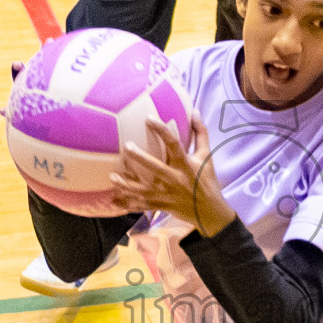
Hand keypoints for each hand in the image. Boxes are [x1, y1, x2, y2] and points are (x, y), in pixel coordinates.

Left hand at [110, 114, 235, 235]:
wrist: (210, 212)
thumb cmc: (207, 181)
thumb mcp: (207, 156)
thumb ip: (200, 133)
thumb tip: (194, 111)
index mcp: (186, 165)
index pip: (174, 144)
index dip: (162, 131)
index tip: (149, 118)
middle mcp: (176, 180)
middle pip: (155, 168)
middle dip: (140, 158)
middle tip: (126, 147)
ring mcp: (167, 195)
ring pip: (144, 190)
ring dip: (127, 185)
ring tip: (113, 176)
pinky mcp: (162, 206)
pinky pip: (143, 205)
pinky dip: (129, 203)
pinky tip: (115, 199)